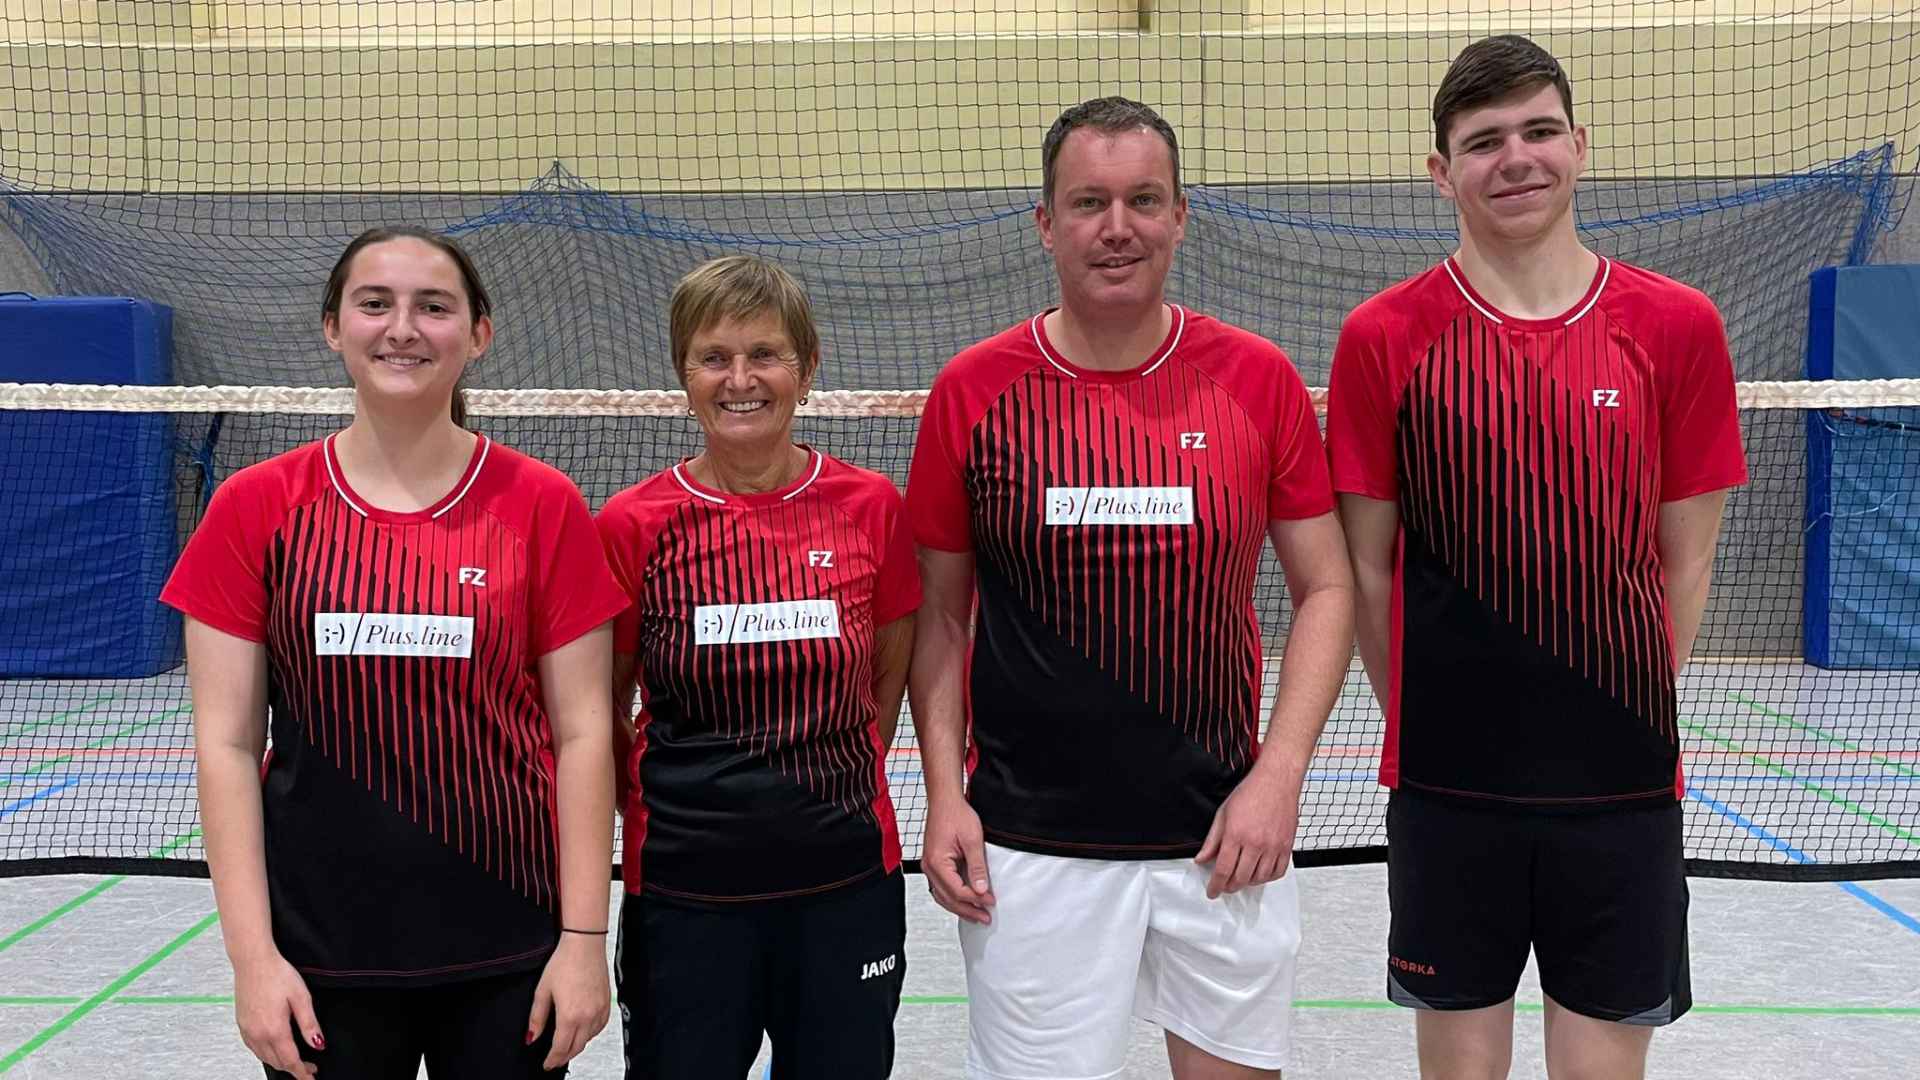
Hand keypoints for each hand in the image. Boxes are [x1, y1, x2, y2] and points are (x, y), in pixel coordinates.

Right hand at [232, 950, 322, 1077]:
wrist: (252, 960)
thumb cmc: (276, 973)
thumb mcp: (301, 997)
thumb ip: (309, 1024)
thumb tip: (318, 1044)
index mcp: (274, 1029)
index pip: (291, 1061)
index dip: (302, 1072)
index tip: (311, 1077)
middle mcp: (257, 1033)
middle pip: (277, 1062)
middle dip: (294, 1068)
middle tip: (310, 1067)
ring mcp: (247, 1030)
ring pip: (264, 1057)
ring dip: (280, 1062)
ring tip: (295, 1060)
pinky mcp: (241, 1024)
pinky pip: (253, 1048)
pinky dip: (265, 1054)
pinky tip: (273, 1049)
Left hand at [527, 931, 610, 1069]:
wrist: (585, 944)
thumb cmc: (564, 962)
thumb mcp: (543, 990)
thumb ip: (536, 1018)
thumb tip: (531, 1038)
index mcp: (570, 1015)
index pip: (561, 1048)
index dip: (552, 1060)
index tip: (547, 1064)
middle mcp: (587, 1016)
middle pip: (576, 1047)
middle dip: (564, 1057)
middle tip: (554, 1060)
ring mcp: (599, 1010)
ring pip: (589, 1039)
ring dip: (577, 1046)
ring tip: (566, 1046)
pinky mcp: (607, 1003)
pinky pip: (600, 1027)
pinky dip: (590, 1034)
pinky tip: (583, 1032)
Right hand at [922, 793, 994, 923]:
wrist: (945, 800)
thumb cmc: (955, 814)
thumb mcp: (972, 840)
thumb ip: (977, 866)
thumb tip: (981, 889)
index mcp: (937, 862)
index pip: (957, 890)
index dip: (976, 899)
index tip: (991, 902)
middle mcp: (929, 867)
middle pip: (948, 898)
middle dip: (968, 910)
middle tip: (985, 918)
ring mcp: (929, 866)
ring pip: (943, 896)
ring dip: (960, 907)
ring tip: (976, 915)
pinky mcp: (934, 863)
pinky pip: (941, 887)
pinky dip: (953, 897)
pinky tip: (964, 902)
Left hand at [1194, 765, 1300, 899]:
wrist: (1276, 781)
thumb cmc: (1251, 793)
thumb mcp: (1223, 814)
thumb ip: (1212, 840)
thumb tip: (1202, 859)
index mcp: (1236, 835)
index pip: (1223, 870)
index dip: (1216, 885)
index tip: (1212, 891)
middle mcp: (1256, 843)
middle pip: (1240, 878)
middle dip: (1229, 887)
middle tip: (1224, 886)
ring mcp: (1273, 846)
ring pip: (1259, 878)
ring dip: (1247, 883)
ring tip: (1240, 879)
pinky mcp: (1286, 846)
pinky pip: (1277, 872)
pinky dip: (1267, 878)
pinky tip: (1259, 874)